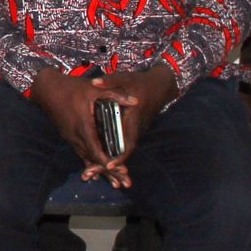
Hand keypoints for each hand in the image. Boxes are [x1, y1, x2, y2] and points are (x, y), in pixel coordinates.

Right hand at [28, 66, 114, 178]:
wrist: (46, 90)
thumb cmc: (71, 88)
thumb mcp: (94, 89)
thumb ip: (115, 95)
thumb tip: (136, 101)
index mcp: (83, 126)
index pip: (96, 149)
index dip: (107, 161)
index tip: (120, 170)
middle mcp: (75, 136)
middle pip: (93, 158)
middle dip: (109, 172)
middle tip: (124, 183)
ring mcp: (71, 138)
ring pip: (86, 158)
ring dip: (101, 171)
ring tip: (115, 183)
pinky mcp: (69, 137)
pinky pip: (81, 153)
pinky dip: (90, 164)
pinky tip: (96, 174)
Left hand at [87, 64, 179, 185]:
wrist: (160, 86)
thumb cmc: (140, 82)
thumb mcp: (124, 78)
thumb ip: (109, 82)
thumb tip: (93, 83)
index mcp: (133, 119)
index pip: (128, 142)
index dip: (119, 156)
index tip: (108, 166)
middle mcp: (136, 128)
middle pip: (124, 151)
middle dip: (109, 164)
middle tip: (91, 172)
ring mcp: (136, 131)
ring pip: (123, 149)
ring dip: (109, 161)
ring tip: (91, 171)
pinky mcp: (133, 130)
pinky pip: (123, 144)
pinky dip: (112, 153)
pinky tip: (98, 159)